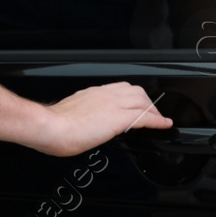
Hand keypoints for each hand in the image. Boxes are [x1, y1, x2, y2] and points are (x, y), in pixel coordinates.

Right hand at [32, 81, 173, 157]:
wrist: (51, 127)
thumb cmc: (54, 125)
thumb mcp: (69, 114)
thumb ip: (80, 115)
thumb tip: (81, 124)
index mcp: (92, 93)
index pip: (119, 89)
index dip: (131, 96)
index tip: (135, 104)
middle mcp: (104, 94)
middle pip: (135, 90)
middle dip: (146, 101)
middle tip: (151, 113)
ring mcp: (113, 104)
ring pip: (142, 100)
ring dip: (152, 110)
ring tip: (158, 119)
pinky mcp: (119, 117)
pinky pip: (145, 116)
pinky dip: (157, 121)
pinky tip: (163, 125)